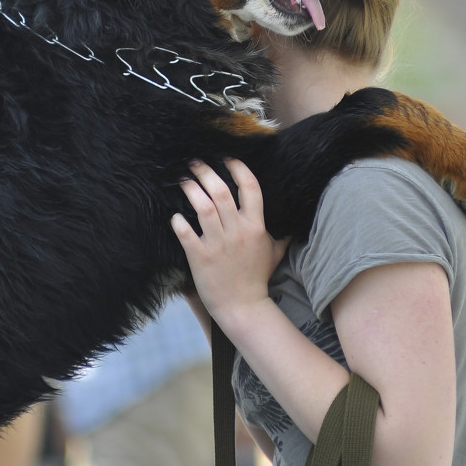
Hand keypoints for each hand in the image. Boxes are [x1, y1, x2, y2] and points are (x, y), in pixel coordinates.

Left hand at [170, 159, 286, 327]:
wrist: (243, 307)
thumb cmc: (257, 278)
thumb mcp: (275, 253)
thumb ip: (280, 235)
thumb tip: (291, 223)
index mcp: (256, 226)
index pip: (250, 188)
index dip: (238, 168)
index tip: (227, 158)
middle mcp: (237, 231)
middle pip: (221, 192)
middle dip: (206, 172)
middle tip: (195, 162)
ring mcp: (218, 244)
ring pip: (203, 208)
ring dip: (191, 190)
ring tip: (183, 180)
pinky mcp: (200, 257)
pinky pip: (186, 233)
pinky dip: (178, 222)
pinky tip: (174, 216)